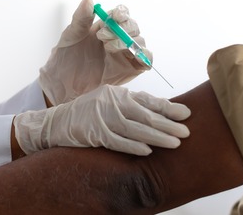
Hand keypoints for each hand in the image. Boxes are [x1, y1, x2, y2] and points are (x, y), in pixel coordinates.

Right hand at [13, 84, 189, 155]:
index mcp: (117, 93)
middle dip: (168, 124)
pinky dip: (133, 146)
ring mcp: (101, 116)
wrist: (55, 123)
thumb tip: (159, 113)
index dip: (168, 108)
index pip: (148, 100)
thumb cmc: (87, 114)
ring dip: (156, 136)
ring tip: (174, 143)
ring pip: (134, 128)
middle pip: (145, 114)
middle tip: (186, 132)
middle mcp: (111, 102)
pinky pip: (117, 141)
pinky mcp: (93, 132)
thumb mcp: (108, 103)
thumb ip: (130, 106)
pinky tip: (147, 150)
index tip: (187, 114)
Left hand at [39, 0, 150, 104]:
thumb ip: (81, 19)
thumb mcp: (71, 35)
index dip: (121, 13)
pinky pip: (146, 61)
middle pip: (133, 27)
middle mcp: (118, 38)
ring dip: (128, 42)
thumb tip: (89, 0)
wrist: (64, 84)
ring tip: (108, 48)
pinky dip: (144, 57)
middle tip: (103, 37)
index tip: (114, 17)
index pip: (121, 14)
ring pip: (140, 42)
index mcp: (106, 26)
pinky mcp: (131, 69)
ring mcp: (126, 54)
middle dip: (122, 29)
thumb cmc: (66, 58)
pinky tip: (130, 57)